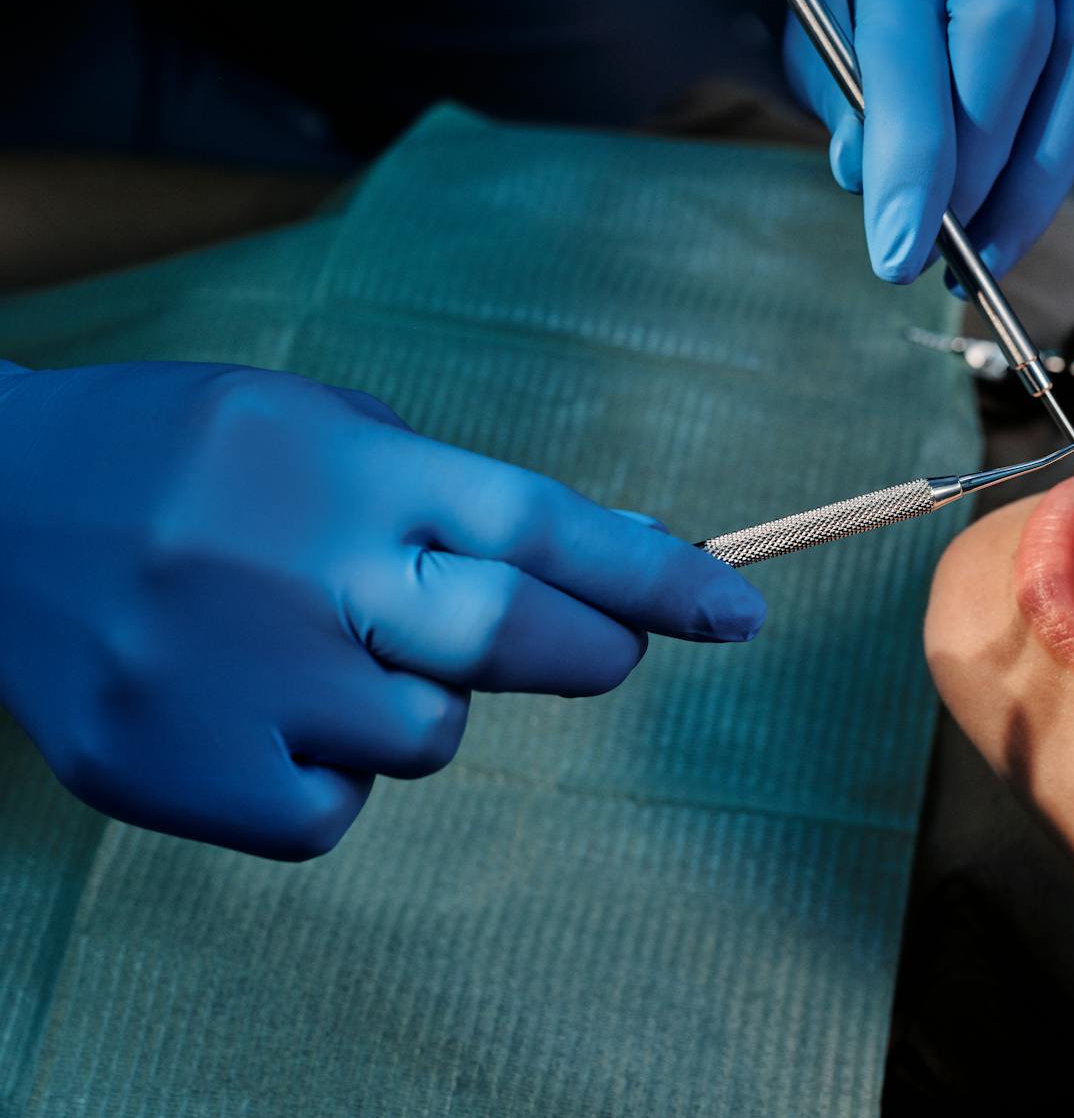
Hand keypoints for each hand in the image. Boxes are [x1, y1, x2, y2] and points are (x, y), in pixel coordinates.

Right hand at [0, 361, 763, 859]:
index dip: (651, 575)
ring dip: (423, 705)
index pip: (535, 524)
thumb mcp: (318, 425)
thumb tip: (602, 573)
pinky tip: (264, 710)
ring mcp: (228, 680)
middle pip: (506, 636)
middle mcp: (290, 570)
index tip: (737, 612)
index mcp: (339, 468)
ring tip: (329, 649)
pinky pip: (333, 812)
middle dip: (591, 648)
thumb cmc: (187, 460)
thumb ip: (444, 495)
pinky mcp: (173, 772)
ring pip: (428, 739)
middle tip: (602, 644)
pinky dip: (330, 772)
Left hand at [788, 0, 1073, 284]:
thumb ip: (841, 88)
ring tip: (999, 232)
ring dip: (1049, 172)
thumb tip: (868, 180)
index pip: (907, 49)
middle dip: (986, 177)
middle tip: (957, 252)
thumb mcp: (827, 1)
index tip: (900, 255)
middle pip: (1016, 46)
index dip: (910, 165)